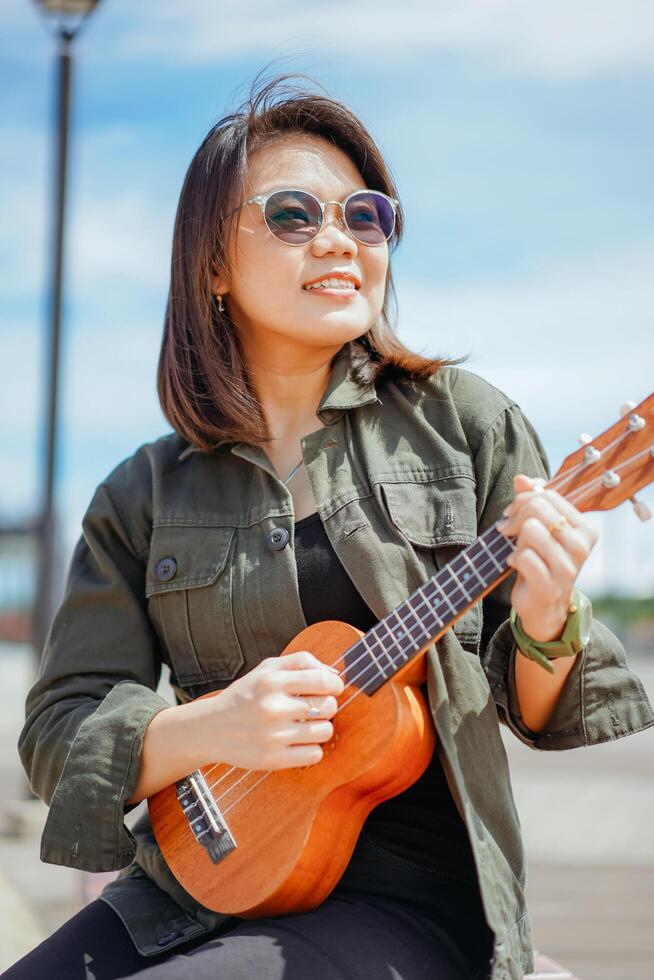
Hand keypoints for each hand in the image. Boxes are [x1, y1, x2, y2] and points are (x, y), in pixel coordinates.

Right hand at [195, 650, 344, 770]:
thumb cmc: (245, 696)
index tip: (333, 688)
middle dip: (327, 706)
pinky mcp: (272, 760)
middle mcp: (272, 708)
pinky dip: (312, 749)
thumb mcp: (267, 669)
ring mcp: (273, 736)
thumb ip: (300, 662)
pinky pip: (314, 755)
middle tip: (314, 708)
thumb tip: (334, 673)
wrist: (210, 729)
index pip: (323, 681)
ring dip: (320, 728)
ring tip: (306, 725)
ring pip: (325, 732)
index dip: (335, 685)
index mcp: (272, 682)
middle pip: (328, 707)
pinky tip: (299, 742)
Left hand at [496, 474, 597, 642]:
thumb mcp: (540, 528)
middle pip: (538, 508)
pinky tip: (516, 565)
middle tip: (507, 528)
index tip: (513, 513)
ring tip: (515, 548)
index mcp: (584, 528)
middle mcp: (581, 546)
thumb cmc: (541, 560)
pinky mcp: (550, 585)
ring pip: (531, 529)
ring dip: (514, 539)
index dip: (523, 500)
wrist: (544, 606)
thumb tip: (522, 479)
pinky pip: (523, 556)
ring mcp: (567, 567)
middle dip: (515, 515)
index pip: (547, 495)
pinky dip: (513, 558)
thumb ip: (533, 500)